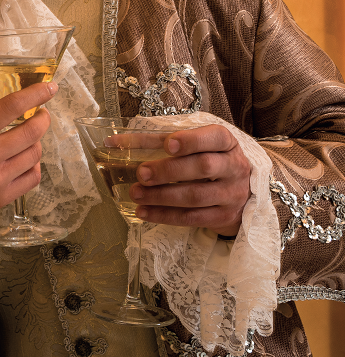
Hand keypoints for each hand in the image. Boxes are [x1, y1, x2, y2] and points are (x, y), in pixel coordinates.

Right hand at [0, 82, 55, 246]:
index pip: (11, 106)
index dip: (35, 94)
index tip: (49, 87)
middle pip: (32, 130)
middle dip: (43, 119)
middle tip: (42, 114)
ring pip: (35, 154)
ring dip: (37, 143)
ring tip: (29, 140)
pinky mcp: (3, 197)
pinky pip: (32, 177)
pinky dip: (34, 166)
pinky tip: (26, 162)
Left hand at [129, 124, 250, 236]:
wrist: (242, 193)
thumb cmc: (210, 159)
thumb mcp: (194, 145)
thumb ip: (161, 140)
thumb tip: (114, 142)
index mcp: (226, 143)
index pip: (215, 138)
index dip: (191, 140)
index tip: (168, 144)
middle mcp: (234, 167)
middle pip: (203, 167)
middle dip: (169, 170)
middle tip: (141, 173)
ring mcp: (231, 194)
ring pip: (195, 195)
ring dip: (161, 196)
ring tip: (135, 193)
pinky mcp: (223, 216)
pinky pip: (192, 218)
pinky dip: (165, 215)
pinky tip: (144, 212)